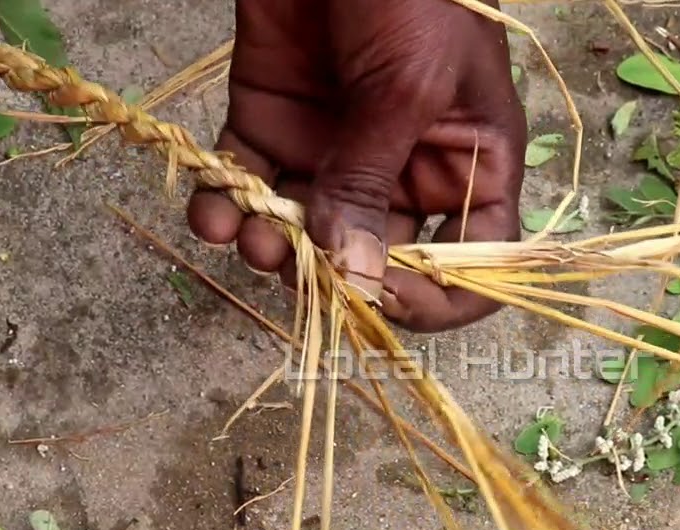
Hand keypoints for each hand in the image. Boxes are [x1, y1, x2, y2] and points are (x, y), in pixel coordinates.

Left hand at [187, 0, 526, 331]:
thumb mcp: (408, 84)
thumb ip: (375, 180)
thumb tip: (355, 277)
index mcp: (465, 159)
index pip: (470, 257)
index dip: (433, 294)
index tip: (379, 296)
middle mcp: (398, 166)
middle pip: (369, 256)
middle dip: (327, 272)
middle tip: (292, 264)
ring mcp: (329, 151)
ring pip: (299, 233)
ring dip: (268, 248)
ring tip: (246, 234)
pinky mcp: (267, 129)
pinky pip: (242, 189)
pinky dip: (220, 208)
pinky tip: (209, 212)